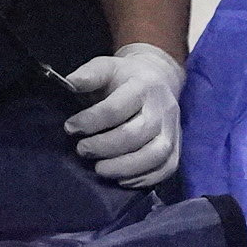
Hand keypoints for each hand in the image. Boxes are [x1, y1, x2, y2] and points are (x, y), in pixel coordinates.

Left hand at [60, 43, 185, 188]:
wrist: (158, 79)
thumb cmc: (124, 78)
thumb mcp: (106, 67)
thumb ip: (90, 74)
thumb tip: (70, 82)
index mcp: (143, 86)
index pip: (116, 109)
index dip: (91, 121)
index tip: (70, 127)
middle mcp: (162, 109)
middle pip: (136, 134)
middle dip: (105, 147)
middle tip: (82, 150)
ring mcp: (172, 129)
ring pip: (155, 155)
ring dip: (124, 168)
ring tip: (100, 169)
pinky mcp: (177, 146)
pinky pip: (167, 168)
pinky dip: (144, 178)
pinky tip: (122, 180)